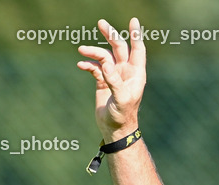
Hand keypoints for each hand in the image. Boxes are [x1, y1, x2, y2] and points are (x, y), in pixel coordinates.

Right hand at [77, 18, 146, 141]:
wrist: (114, 130)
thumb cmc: (123, 116)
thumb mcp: (121, 99)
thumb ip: (114, 81)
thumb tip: (106, 64)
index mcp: (136, 74)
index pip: (137, 49)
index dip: (136, 35)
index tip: (133, 21)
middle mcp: (126, 72)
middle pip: (119, 48)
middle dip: (110, 35)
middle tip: (101, 23)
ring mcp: (114, 76)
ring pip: (104, 56)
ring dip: (93, 52)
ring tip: (81, 49)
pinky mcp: (103, 82)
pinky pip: (95, 68)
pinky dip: (88, 64)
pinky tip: (81, 65)